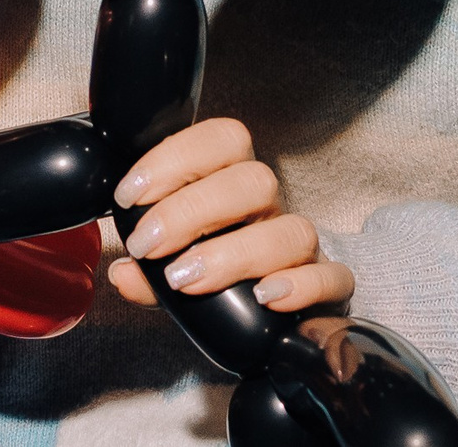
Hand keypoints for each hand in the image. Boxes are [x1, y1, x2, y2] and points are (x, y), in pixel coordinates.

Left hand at [107, 118, 350, 314]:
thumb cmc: (214, 277)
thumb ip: (146, 272)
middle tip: (146, 245)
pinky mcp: (329, 287)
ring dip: (233, 254)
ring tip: (186, 279)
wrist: (268, 318)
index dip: (173, 159)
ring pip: (292, 230)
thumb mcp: (169, 270)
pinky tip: (264, 296)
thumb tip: (124, 274)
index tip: (127, 196)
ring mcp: (302, 247)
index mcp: (232, 184)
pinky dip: (302, 285)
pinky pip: (333, 277)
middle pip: (254, 181)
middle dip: (191, 211)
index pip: (221, 140)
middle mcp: (270, 208)